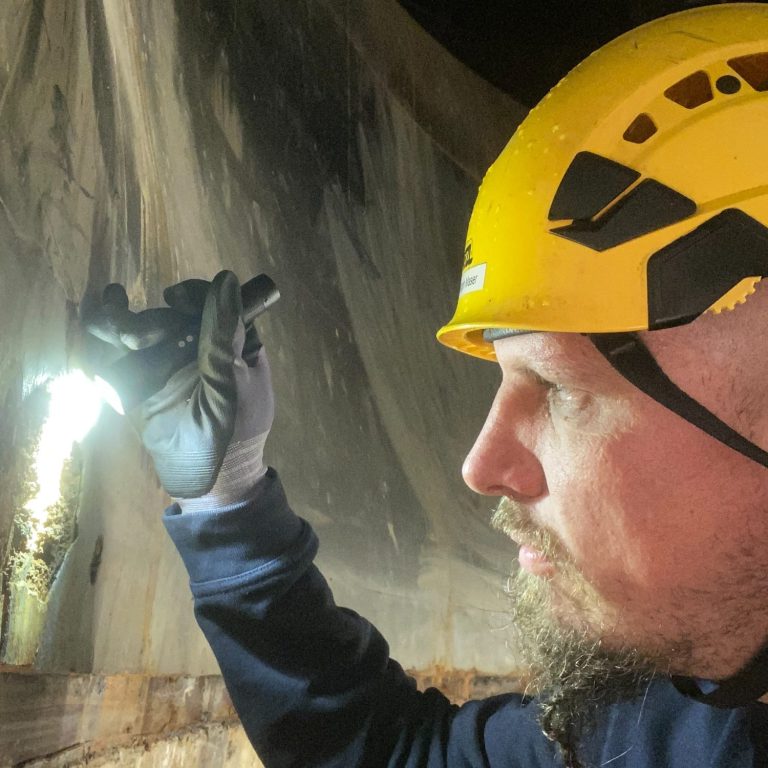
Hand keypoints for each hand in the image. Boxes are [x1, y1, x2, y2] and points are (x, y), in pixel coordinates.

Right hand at [86, 271, 273, 502]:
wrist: (209, 478)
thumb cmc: (234, 431)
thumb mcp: (231, 381)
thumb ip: (223, 334)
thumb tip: (227, 279)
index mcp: (227, 343)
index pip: (208, 304)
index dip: (192, 296)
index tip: (175, 298)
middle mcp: (194, 347)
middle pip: (168, 316)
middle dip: (152, 321)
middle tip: (138, 337)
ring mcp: (165, 363)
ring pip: (140, 330)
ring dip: (123, 324)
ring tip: (112, 325)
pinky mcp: (137, 381)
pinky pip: (117, 354)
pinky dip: (103, 337)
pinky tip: (94, 316)